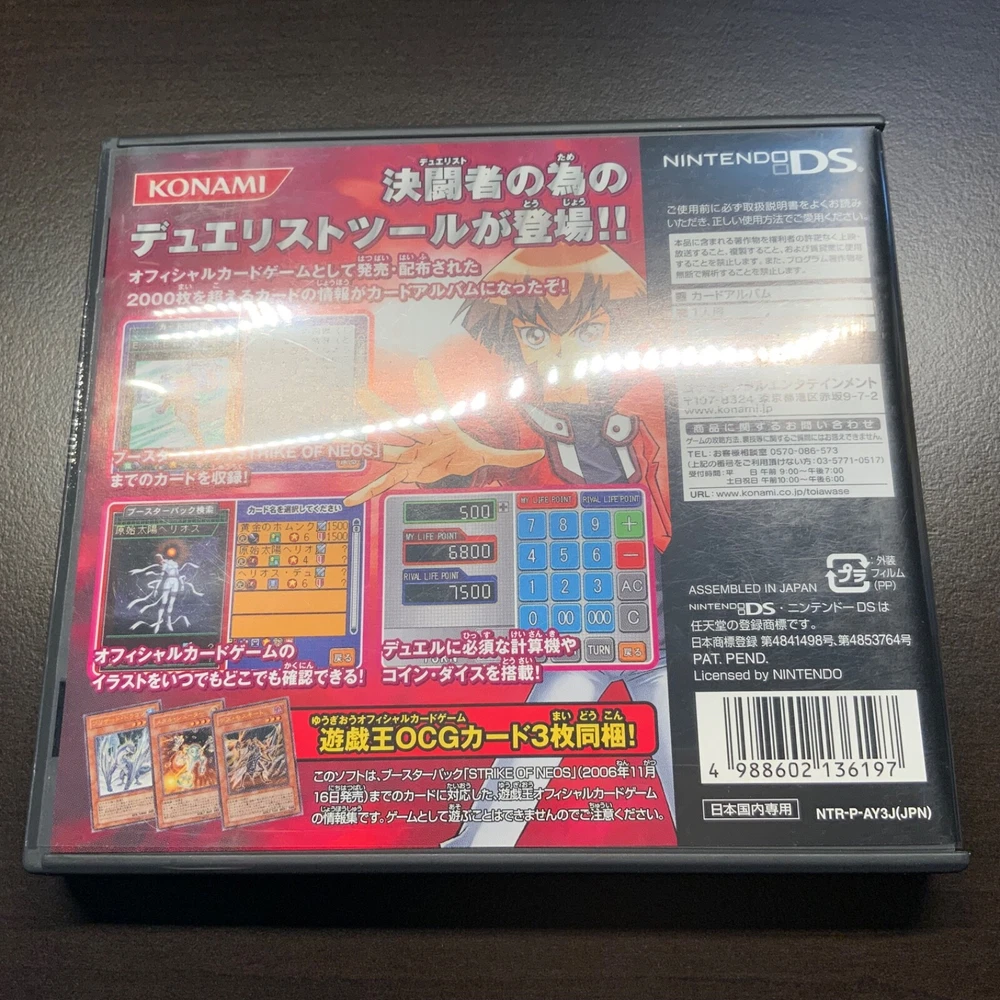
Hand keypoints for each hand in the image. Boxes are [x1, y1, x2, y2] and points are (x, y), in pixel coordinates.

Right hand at [344, 359, 543, 505]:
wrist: (451, 462)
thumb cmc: (466, 453)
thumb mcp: (490, 456)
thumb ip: (512, 456)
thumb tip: (536, 452)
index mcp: (441, 433)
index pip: (436, 409)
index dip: (428, 389)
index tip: (421, 367)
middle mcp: (421, 442)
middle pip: (401, 426)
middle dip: (382, 411)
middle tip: (362, 393)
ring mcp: (410, 456)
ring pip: (385, 447)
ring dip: (365, 441)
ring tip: (341, 434)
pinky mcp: (405, 474)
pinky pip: (384, 484)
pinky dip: (368, 492)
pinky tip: (350, 501)